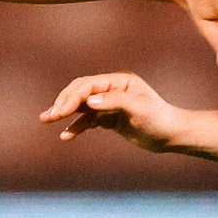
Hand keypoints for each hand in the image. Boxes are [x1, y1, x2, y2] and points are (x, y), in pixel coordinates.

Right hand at [42, 71, 192, 151]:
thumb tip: (88, 102)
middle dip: (63, 103)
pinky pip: (88, 120)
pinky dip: (77, 126)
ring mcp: (110, 104)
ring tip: (46, 120)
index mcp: (119, 82)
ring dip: (64, 112)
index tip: (61, 112)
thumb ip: (114, 102)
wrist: (171, 135)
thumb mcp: (139, 109)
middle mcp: (113, 89)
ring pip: (81, 105)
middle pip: (80, 92)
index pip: (88, 86)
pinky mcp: (110, 118)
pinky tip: (66, 136)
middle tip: (48, 117)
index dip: (72, 97)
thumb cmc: (159, 119)